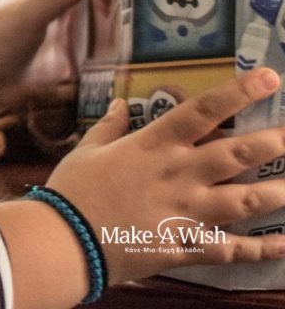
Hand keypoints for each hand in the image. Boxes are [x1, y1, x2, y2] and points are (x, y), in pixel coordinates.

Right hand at [51, 67, 284, 285]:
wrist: (65, 239)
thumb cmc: (73, 189)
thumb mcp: (88, 149)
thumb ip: (111, 126)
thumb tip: (121, 103)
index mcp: (154, 145)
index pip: (204, 111)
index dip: (239, 93)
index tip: (269, 78)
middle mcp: (180, 174)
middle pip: (238, 154)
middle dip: (275, 142)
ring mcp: (187, 211)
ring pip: (247, 200)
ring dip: (280, 193)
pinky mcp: (187, 245)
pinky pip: (233, 249)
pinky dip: (262, 249)